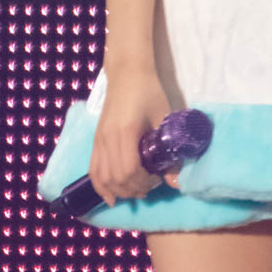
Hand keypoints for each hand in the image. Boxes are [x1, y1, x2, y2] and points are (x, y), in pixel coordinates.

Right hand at [88, 64, 182, 207]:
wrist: (128, 74)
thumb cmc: (149, 93)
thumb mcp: (164, 119)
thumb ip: (171, 151)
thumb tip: (178, 181)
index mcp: (126, 132)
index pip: (129, 170)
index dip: (144, 181)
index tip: (158, 178)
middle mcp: (108, 138)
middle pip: (116, 178)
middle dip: (134, 189)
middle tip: (151, 186)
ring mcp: (99, 140)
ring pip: (102, 177)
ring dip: (118, 190)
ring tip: (135, 191)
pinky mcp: (96, 140)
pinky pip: (93, 169)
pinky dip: (100, 186)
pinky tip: (110, 197)